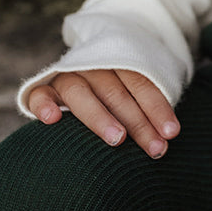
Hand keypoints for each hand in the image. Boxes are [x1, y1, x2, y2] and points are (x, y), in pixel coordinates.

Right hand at [25, 68, 179, 156]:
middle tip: (155, 148)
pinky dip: (44, 105)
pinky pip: (40, 95)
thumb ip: (144, 109)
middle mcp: (92, 66)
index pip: (141, 84)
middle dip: (138, 123)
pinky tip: (52, 120)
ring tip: (117, 138)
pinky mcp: (44, 89)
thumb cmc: (118, 92)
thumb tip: (165, 140)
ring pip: (81, 93)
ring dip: (100, 116)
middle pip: (116, 93)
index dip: (157, 108)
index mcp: (119, 62)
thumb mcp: (134, 92)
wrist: (84, 67)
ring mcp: (67, 76)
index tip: (171, 133)